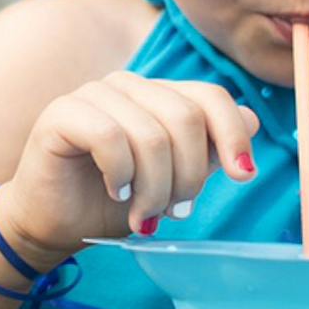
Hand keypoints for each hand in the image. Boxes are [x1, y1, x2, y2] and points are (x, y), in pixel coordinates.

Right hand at [0, 74, 257, 266]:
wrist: (54, 223)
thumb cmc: (112, 201)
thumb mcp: (172, 180)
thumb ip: (207, 151)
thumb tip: (253, 120)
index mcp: (156, 95)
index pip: (209, 96)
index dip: (232, 134)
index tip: (243, 176)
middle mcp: (127, 86)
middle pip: (185, 118)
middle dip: (189, 176)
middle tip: (175, 211)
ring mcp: (92, 95)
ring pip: (150, 134)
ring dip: (154, 187)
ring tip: (144, 213)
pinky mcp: (62, 113)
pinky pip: (109, 138)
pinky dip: (121, 175)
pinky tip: (116, 192)